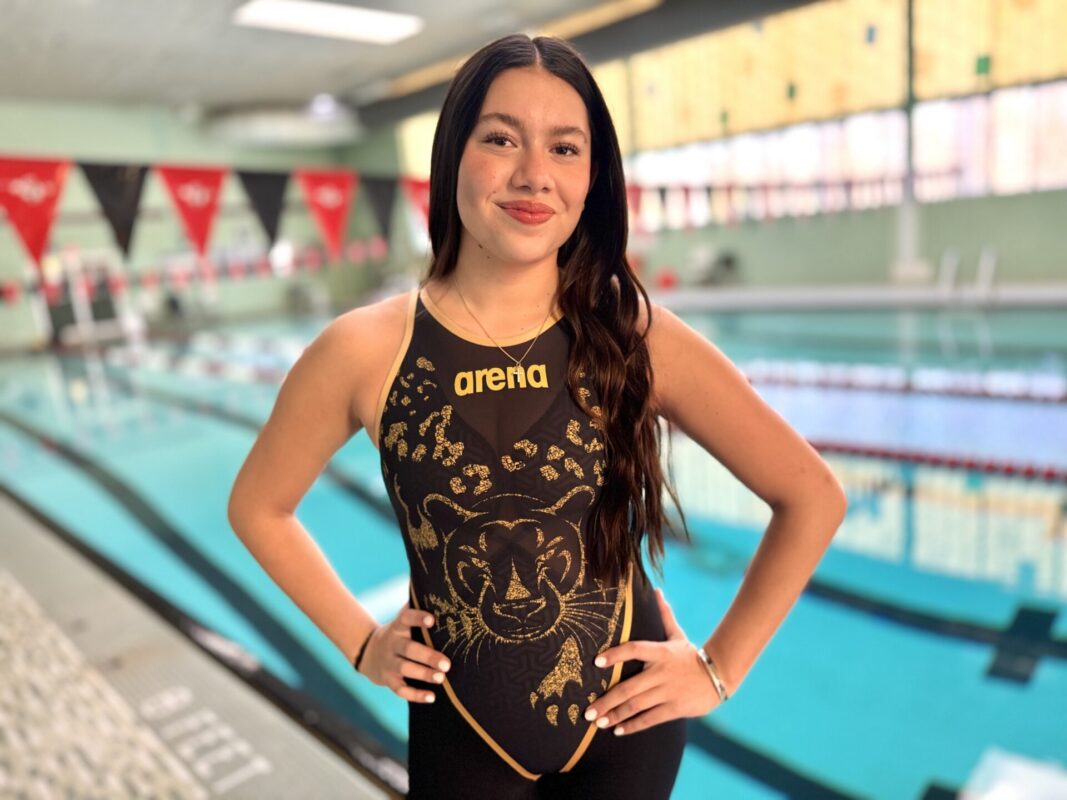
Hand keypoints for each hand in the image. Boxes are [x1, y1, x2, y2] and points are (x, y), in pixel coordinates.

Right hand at [356, 603, 450, 703]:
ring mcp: (389, 663)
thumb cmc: (399, 633)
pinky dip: (415, 694)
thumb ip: (418, 608)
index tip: (432, 620)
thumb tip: (443, 591)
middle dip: (427, 657)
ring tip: (442, 678)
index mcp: (398, 625)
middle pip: (408, 649)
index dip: (418, 618)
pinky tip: (431, 697)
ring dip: (423, 674)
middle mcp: (392, 643)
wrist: (368, 651)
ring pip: (405, 669)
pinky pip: (400, 689)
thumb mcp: (403, 620)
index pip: (407, 618)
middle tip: (447, 663)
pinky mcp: (388, 680)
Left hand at [582, 587, 720, 735]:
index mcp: (660, 652)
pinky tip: (618, 731)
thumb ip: (664, 616)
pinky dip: (633, 725)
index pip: (635, 649)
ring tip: (598, 722)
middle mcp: (662, 673)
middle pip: (629, 688)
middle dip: (607, 701)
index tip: (596, 662)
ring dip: (616, 715)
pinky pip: (650, 719)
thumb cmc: (691, 655)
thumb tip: (656, 590)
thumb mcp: (677, 635)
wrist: (719, 675)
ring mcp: (668, 692)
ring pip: (637, 706)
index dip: (616, 654)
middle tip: (588, 711)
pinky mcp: (675, 708)